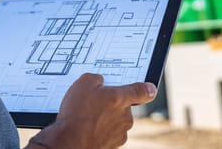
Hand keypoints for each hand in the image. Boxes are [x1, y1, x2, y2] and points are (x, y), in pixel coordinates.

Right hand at [26, 73, 155, 148]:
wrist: (71, 141)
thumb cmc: (77, 114)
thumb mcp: (82, 84)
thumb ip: (95, 78)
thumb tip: (99, 81)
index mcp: (120, 98)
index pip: (141, 91)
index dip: (147, 88)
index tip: (150, 88)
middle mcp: (125, 116)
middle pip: (123, 106)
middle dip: (111, 103)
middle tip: (94, 102)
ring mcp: (120, 132)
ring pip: (116, 121)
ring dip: (105, 118)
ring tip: (87, 117)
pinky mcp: (113, 144)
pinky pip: (109, 133)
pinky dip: (101, 130)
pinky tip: (87, 128)